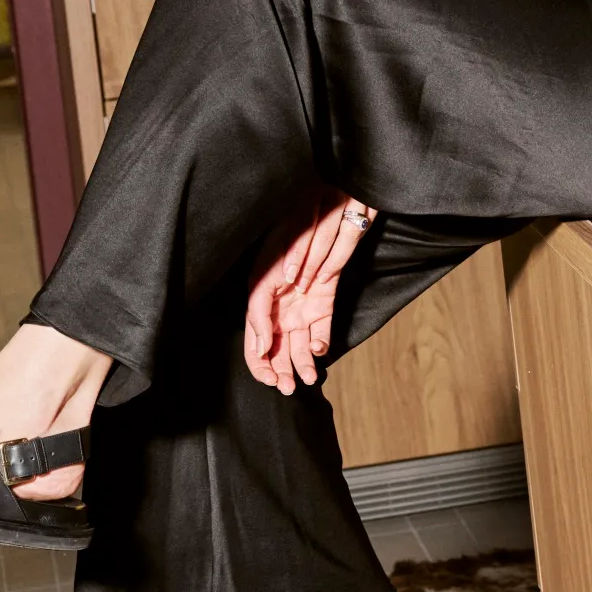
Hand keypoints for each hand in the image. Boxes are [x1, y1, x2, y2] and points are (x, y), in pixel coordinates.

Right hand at [244, 191, 374, 393]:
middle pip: (273, 343)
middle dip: (277, 367)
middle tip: (285, 387)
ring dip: (298, 363)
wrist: (336, 203)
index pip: (255, 329)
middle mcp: (280, 300)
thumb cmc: (304, 217)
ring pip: (296, 341)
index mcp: (263, 288)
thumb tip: (277, 299)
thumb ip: (276, 274)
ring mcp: (301, 302)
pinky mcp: (324, 301)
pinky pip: (321, 326)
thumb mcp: (286, 240)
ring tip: (306, 380)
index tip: (266, 370)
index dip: (257, 353)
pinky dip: (320, 342)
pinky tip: (320, 352)